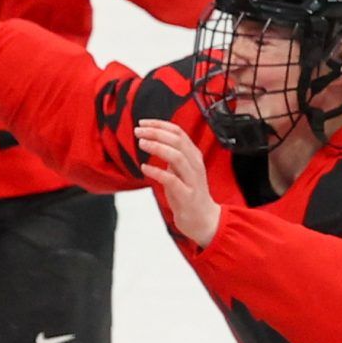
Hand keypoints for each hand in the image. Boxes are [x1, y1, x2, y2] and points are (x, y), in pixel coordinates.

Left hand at [136, 119, 219, 246]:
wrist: (203, 219)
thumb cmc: (189, 193)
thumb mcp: (181, 170)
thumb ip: (172, 155)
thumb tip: (154, 140)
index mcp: (193, 155)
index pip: (178, 132)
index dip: (160, 125)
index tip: (143, 122)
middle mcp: (195, 164)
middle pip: (177, 140)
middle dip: (156, 132)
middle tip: (138, 131)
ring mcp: (192, 179)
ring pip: (176, 156)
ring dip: (157, 147)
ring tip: (141, 143)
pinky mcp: (186, 195)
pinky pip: (171, 179)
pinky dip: (157, 171)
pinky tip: (144, 168)